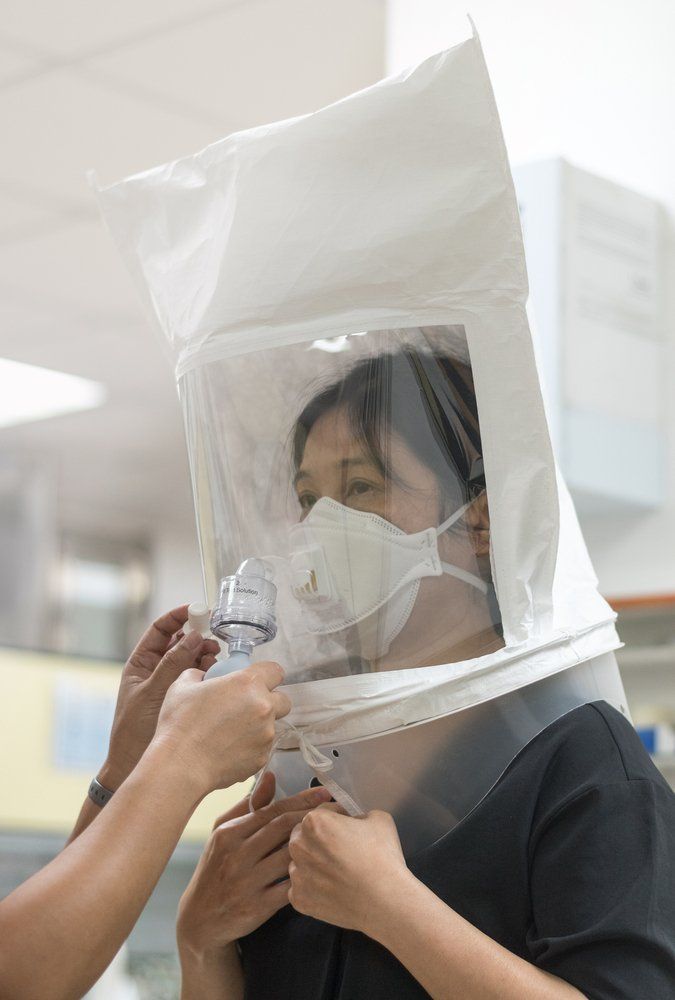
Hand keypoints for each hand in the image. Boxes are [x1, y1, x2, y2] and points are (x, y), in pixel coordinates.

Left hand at [100, 606, 219, 789]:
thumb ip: (173, 663)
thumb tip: (193, 637)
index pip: (160, 630)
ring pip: (192, 659)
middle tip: (213, 640)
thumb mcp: (152, 692)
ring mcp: (170, 684)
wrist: (133, 766)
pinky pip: (199, 678)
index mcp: (141, 663)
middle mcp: (156, 670)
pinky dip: (208, 673)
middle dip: (197, 637)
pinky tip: (216, 676)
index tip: (197, 609)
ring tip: (215, 660)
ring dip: (205, 655)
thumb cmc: (133, 731)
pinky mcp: (184, 698)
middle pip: (179, 642)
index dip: (177, 616)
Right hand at [152, 661, 291, 793]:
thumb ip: (200, 676)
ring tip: (231, 733)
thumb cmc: (179, 723)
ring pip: (272, 726)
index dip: (267, 674)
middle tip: (247, 707)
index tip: (257, 680)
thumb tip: (204, 678)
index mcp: (248, 684)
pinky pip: (261, 748)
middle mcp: (264, 707)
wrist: (179, 764)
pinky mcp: (261, 758)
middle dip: (270, 702)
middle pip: (283, 700)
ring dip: (258, 726)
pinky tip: (228, 750)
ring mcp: (266, 735)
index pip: (275, 671)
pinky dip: (250, 747)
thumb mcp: (183, 686)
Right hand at [177, 773, 331, 960]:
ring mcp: (246, 882)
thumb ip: (248, 806)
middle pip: (283, 828)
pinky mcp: (256, 907)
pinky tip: (322, 871)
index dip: (302, 800)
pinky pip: (288, 889)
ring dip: (313, 847)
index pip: (272, 810)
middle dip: (313, 818)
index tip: (325, 793)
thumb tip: (269, 775)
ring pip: (288, 857)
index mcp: (230, 833)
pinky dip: (306, 879)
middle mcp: (237, 855)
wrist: (200, 919)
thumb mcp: (223, 834)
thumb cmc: (216, 869)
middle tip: (338, 812)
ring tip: (335, 839)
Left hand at [288, 808, 410, 934]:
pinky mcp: (298, 899)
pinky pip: (302, 887)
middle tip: (341, 851)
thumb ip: (357, 815)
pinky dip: (314, 888)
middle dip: (319, 840)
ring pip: (300, 862)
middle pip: (304, 837)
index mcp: (314, 822)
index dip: (337, 818)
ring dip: (314, 864)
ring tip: (338, 873)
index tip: (348, 828)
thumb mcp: (378, 818)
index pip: (321, 812)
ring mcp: (296, 875)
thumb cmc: (383, 858)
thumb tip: (352, 823)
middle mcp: (298, 846)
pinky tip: (333, 890)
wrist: (386, 902)